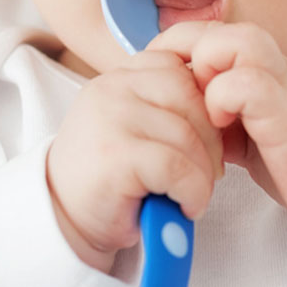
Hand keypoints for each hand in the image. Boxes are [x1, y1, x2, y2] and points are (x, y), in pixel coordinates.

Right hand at [47, 48, 224, 271]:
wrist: (65, 219)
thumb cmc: (109, 176)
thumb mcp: (135, 126)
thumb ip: (165, 106)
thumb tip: (220, 105)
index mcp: (119, 76)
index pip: (180, 68)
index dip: (204, 106)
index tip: (202, 140)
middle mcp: (111, 88)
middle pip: (191, 96)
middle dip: (212, 139)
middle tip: (207, 172)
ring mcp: (111, 118)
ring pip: (189, 135)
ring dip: (204, 174)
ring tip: (191, 194)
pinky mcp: (116, 155)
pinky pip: (179, 168)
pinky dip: (193, 193)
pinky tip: (184, 206)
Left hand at [150, 20, 286, 263]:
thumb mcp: (238, 124)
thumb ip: (209, 107)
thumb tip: (164, 104)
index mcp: (251, 63)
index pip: (195, 31)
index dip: (167, 53)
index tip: (158, 87)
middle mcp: (265, 62)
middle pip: (206, 28)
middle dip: (179, 60)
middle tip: (176, 98)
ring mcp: (277, 81)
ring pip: (230, 41)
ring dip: (204, 72)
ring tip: (204, 108)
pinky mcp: (285, 110)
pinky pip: (246, 83)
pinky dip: (223, 101)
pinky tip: (223, 128)